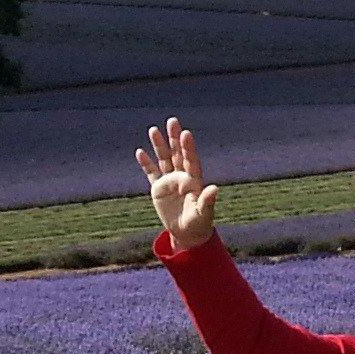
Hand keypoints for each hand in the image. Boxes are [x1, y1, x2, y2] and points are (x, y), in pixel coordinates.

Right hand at [137, 119, 221, 248]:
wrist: (187, 233)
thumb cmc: (199, 222)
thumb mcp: (204, 213)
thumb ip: (207, 200)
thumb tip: (214, 188)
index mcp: (194, 180)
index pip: (190, 160)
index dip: (188, 147)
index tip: (186, 133)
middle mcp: (182, 177)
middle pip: (177, 154)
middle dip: (174, 138)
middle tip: (172, 120)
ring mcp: (169, 182)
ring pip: (163, 159)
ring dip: (159, 145)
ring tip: (153, 130)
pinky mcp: (158, 189)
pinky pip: (151, 173)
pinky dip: (145, 164)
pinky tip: (140, 151)